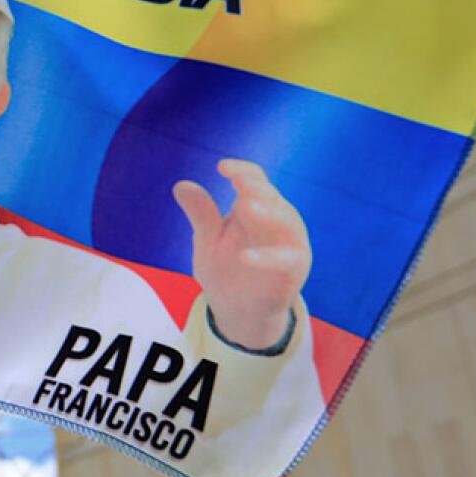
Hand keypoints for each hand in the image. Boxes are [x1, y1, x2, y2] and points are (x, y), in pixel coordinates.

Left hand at [172, 160, 310, 350]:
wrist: (237, 310)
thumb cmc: (225, 268)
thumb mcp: (207, 240)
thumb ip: (201, 214)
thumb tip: (180, 185)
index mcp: (254, 207)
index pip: (254, 180)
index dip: (242, 171)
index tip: (222, 167)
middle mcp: (276, 220)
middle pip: (273, 196)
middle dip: (256, 187)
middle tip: (239, 182)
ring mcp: (289, 243)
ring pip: (288, 221)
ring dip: (269, 212)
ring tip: (245, 206)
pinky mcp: (295, 268)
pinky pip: (288, 258)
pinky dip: (268, 257)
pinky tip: (245, 257)